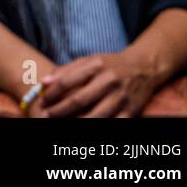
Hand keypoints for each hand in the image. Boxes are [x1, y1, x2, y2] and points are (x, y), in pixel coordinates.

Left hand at [40, 50, 159, 117]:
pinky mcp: (132, 110)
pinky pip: (113, 123)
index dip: (51, 93)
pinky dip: (99, 126)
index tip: (42, 100)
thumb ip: (66, 70)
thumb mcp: (89, 60)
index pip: (67, 81)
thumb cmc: (110, 65)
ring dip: (77, 122)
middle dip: (59, 110)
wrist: (145, 67)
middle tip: (47, 115)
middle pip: (79, 100)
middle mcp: (109, 81)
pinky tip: (87, 126)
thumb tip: (43, 82)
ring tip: (63, 123)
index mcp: (96, 66)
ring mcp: (121, 97)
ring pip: (96, 115)